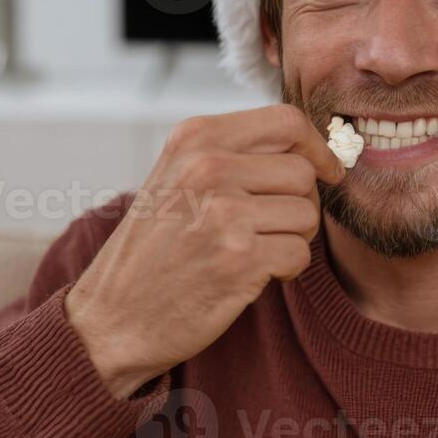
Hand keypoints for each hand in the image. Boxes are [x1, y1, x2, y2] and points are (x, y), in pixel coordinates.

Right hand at [67, 104, 344, 398]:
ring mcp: (223, 213)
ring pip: (308, 213)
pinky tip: (252, 274)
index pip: (287, 121)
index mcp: (195, 138)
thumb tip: (312, 147)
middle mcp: (207, 168)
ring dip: (294, 238)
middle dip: (301, 203)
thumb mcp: (178, 177)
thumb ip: (233, 153)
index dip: (317, 147)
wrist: (113, 316)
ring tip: (254, 249)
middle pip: (304, 171)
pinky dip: (286, 269)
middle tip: (270, 227)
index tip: (325, 171)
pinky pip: (299, 254)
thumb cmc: (154, 249)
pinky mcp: (239, 259)